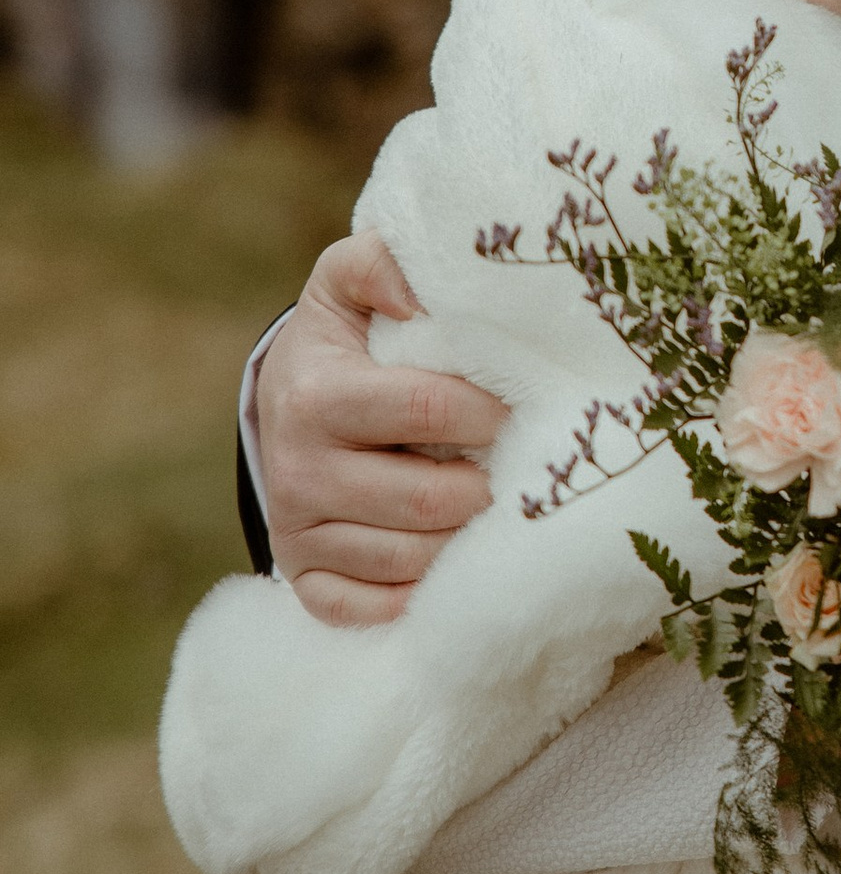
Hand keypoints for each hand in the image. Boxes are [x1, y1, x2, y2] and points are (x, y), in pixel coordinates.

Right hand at [255, 233, 502, 624]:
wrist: (283, 402)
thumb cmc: (344, 340)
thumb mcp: (347, 282)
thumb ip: (376, 264)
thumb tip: (413, 296)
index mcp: (315, 395)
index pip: (428, 411)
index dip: (489, 412)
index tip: (522, 408)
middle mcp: (297, 471)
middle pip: (428, 500)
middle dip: (488, 487)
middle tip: (524, 472)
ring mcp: (298, 531)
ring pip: (410, 560)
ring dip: (467, 542)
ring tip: (496, 511)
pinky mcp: (304, 578)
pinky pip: (371, 608)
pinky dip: (420, 595)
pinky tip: (451, 564)